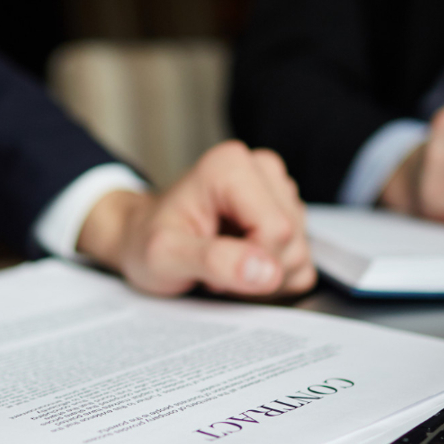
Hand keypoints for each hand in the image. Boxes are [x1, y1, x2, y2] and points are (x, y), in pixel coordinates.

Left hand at [77, 141, 315, 296]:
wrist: (141, 238)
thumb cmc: (147, 241)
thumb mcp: (164, 255)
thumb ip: (214, 261)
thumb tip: (267, 271)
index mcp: (231, 166)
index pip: (276, 230)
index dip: (249, 263)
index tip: (209, 268)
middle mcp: (261, 169)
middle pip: (293, 242)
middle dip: (257, 272)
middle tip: (214, 270)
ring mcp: (278, 191)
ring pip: (301, 254)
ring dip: (264, 277)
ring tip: (224, 265)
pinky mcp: (288, 213)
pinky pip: (302, 262)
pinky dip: (273, 277)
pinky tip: (241, 266)